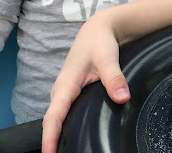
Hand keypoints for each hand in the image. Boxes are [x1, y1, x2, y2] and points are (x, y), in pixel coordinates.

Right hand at [41, 11, 129, 152]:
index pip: (53, 117)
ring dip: (58, 135)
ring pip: (57, 119)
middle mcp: (61, 91)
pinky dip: (65, 127)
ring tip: (64, 152)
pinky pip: (64, 114)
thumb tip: (122, 98)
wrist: (98, 29)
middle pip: (52, 122)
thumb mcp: (108, 57)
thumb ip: (114, 77)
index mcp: (65, 84)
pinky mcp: (72, 93)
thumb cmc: (99, 41)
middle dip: (52, 142)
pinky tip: (73, 137)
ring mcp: (65, 93)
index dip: (50, 137)